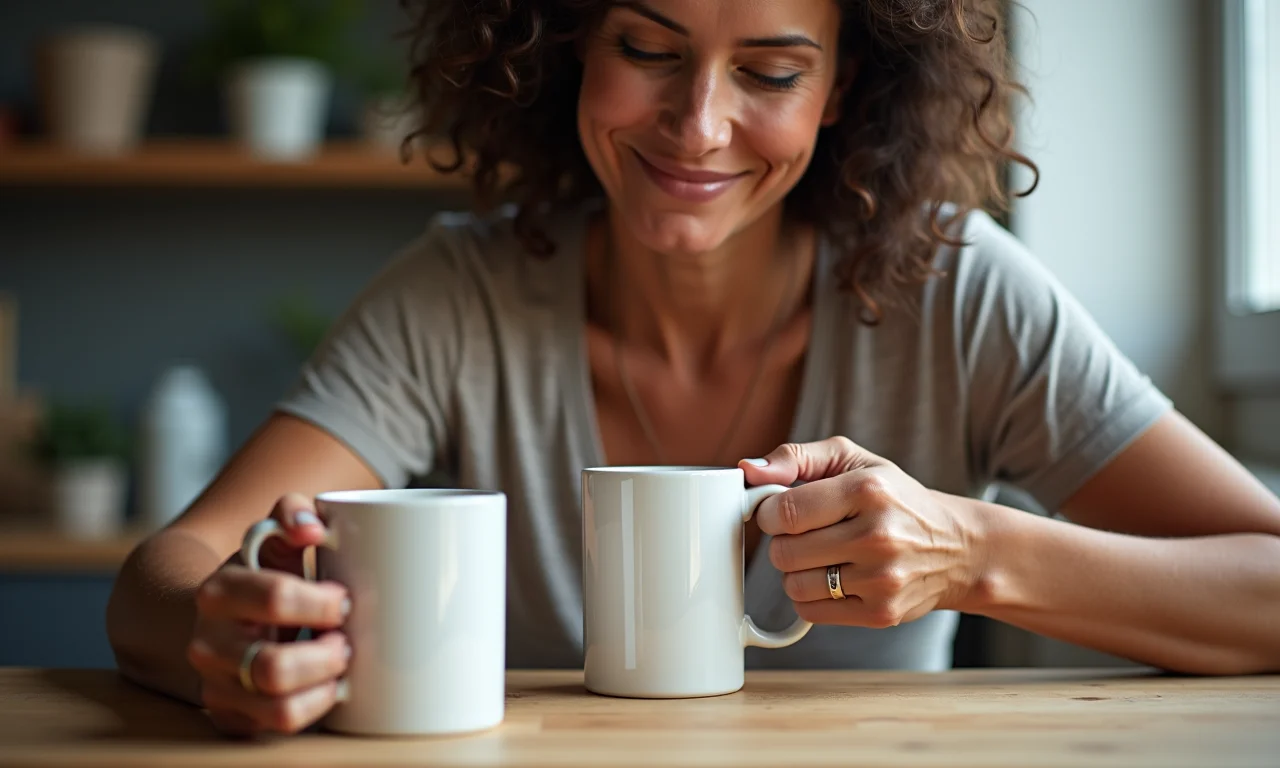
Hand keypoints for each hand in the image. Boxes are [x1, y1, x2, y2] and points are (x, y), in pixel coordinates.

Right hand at [186, 494, 350, 735]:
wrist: (224, 616)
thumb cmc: (266, 573)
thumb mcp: (275, 536)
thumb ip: (293, 512)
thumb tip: (314, 526)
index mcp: (219, 591)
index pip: (274, 597)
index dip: (322, 601)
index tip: (345, 598)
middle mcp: (207, 643)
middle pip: (274, 667)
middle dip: (326, 655)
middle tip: (346, 640)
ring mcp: (215, 685)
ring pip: (280, 707)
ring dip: (323, 686)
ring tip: (338, 664)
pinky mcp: (230, 715)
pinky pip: (278, 726)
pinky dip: (315, 708)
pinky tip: (327, 685)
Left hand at [740, 437, 987, 627]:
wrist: (958, 548)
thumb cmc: (896, 499)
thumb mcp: (853, 461)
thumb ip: (795, 458)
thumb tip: (747, 469)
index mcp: (867, 490)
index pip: (783, 512)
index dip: (768, 513)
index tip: (779, 512)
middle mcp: (877, 536)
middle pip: (783, 552)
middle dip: (784, 541)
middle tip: (807, 534)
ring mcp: (881, 579)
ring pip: (793, 585)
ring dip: (797, 571)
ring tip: (823, 557)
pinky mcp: (881, 614)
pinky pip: (811, 612)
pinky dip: (812, 597)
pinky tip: (834, 579)